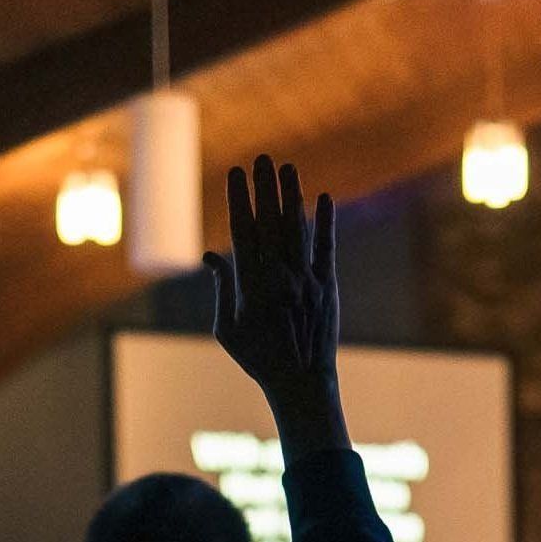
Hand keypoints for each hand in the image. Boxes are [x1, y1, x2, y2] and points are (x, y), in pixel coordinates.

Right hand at [205, 157, 347, 456]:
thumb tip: (212, 254)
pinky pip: (325, 248)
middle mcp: (279, 276)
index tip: (236, 173)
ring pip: (296, 229)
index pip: (242, 231)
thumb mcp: (226, 328)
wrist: (301, 382)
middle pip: (269, 222)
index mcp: (251, 284)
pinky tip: (323, 199)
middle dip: (264, 187)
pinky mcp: (328, 286)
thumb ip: (222, 288)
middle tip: (262, 158)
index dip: (239, 199)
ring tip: (286, 168)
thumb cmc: (258, 359)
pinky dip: (324, 223)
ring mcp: (306, 280)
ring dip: (290, 196)